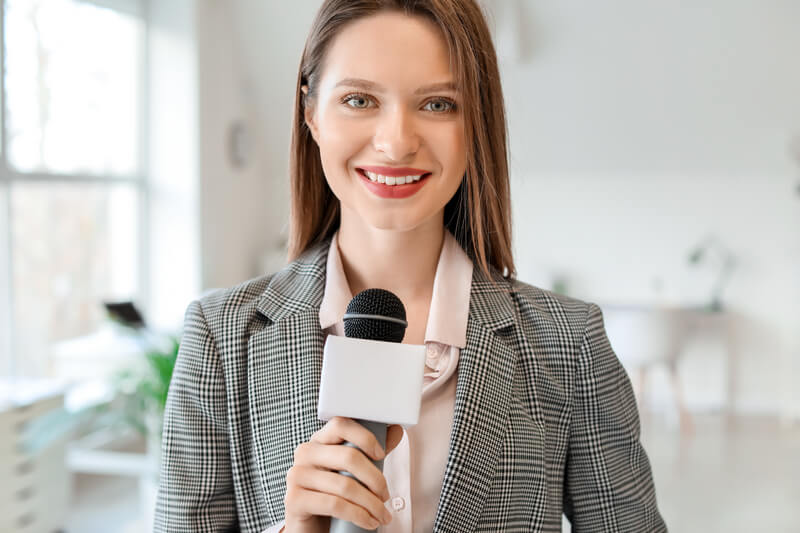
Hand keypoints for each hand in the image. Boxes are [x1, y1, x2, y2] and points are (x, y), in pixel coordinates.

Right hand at [283, 417, 403, 531]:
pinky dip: (358, 515)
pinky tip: (368, 522)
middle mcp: (305, 453)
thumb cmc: (333, 495)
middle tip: (385, 495)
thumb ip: (372, 451)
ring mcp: (297, 475)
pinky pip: (334, 504)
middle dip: (375, 479)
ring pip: (345, 485)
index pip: (341, 424)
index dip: (365, 436)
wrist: (311, 526)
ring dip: (371, 503)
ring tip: (381, 514)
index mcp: (319, 441)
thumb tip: (396, 431)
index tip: (381, 454)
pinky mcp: (294, 499)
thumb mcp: (355, 472)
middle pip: (348, 456)